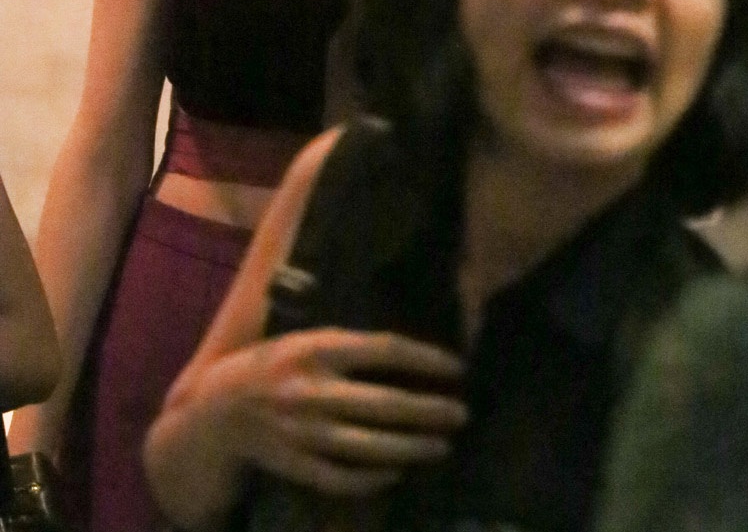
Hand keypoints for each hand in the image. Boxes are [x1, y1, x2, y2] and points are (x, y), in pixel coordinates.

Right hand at [202, 328, 465, 496]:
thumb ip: (350, 345)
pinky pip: (341, 477)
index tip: (457, 367)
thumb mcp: (308, 339)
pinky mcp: (295, 464)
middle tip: (462, 413)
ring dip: (411, 447)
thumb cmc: (274, 363)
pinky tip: (398, 471)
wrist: (217, 408)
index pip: (385, 350)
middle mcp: (313, 391)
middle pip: (385, 404)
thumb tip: (407, 352)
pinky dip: (372, 477)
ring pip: (369, 445)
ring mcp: (304, 432)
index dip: (425, 358)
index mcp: (318, 349)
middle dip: (429, 410)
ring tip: (443, 445)